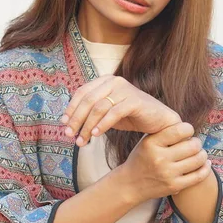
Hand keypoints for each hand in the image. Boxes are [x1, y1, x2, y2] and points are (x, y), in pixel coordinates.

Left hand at [61, 75, 180, 146]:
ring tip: (82, 141)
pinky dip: (103, 125)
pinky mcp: (135, 100)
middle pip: (88, 100)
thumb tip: (69, 124)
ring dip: (88, 126)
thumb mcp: (107, 113)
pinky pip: (114, 113)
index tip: (63, 123)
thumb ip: (91, 113)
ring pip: (99, 108)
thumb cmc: (131, 116)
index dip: (71, 108)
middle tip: (69, 135)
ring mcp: (125, 89)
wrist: (159, 120)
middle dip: (76, 119)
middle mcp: (114, 81)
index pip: (82, 92)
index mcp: (105, 81)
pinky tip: (96, 135)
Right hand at [117, 122, 211, 203]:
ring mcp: (167, 173)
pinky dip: (205, 168)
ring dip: (203, 155)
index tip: (188, 131)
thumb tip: (188, 126)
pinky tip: (205, 164)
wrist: (130, 184)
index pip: (180, 130)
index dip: (189, 129)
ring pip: (198, 160)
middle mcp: (159, 158)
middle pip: (192, 146)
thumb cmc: (142, 158)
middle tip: (195, 143)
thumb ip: (165, 132)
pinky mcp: (174, 186)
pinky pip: (198, 176)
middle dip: (197, 143)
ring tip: (199, 153)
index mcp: (152, 143)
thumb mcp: (147, 141)